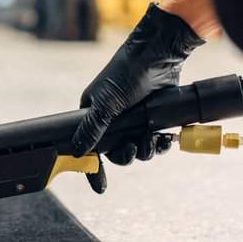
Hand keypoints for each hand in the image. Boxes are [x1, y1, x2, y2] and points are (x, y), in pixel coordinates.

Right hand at [73, 3, 203, 192]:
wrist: (158, 55)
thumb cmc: (125, 74)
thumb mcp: (105, 104)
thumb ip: (91, 129)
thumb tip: (77, 152)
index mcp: (93, 114)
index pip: (88, 146)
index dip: (93, 167)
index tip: (100, 186)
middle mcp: (112, 119)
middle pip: (116, 152)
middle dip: (127, 155)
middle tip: (133, 148)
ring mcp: (134, 119)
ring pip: (137, 149)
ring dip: (145, 150)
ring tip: (152, 141)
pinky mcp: (154, 118)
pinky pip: (154, 141)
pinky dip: (160, 144)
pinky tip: (165, 140)